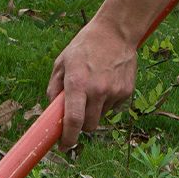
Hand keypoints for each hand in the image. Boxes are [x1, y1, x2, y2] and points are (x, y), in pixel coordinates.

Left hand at [46, 18, 137, 149]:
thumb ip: (53, 89)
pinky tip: (105, 84)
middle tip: (77, 116)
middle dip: (81, 127)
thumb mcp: (61, 64)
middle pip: (88, 126)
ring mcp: (114, 91)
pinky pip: (112, 107)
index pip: (73, 121)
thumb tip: (51, 113)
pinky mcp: (126, 91)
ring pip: (100, 118)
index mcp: (78, 84)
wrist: (117, 30)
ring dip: (94, 112)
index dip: (68, 138)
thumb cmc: (84, 47)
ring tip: (93, 90)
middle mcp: (97, 90)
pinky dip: (106, 103)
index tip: (63, 147)